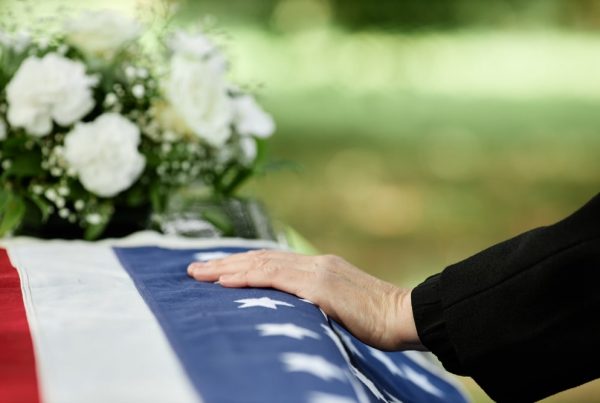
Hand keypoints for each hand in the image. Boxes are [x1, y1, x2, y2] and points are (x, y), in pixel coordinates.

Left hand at [187, 250, 423, 350]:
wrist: (405, 316)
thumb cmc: (377, 319)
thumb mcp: (340, 307)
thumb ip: (316, 303)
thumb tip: (293, 312)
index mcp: (319, 268)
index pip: (271, 261)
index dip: (241, 265)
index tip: (216, 270)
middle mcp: (314, 263)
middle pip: (260, 258)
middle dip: (224, 263)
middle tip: (194, 269)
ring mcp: (317, 272)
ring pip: (262, 264)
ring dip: (227, 268)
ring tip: (198, 273)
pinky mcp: (320, 286)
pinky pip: (276, 278)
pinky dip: (248, 278)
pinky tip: (225, 281)